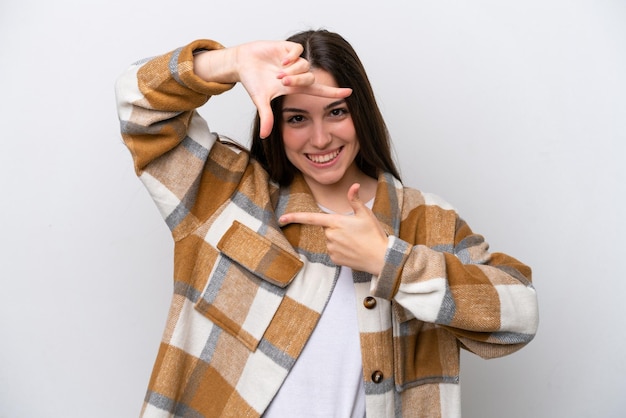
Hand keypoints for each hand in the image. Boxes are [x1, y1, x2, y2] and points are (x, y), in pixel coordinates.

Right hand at [234, 41, 351, 137]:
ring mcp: (293, 61)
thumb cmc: (253, 82)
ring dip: (292, 70)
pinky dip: (292, 56)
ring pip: (305, 65)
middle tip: (282, 80)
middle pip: (310, 78)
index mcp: (295, 87)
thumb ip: (266, 117)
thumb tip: (265, 136)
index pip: (319, 91)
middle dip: (298, 80)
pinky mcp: (286, 47)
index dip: (334, 92)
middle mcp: (297, 74)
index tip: (350, 93)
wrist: (242, 63)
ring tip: (278, 72)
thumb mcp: (260, 100)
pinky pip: (298, 51)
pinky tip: (282, 60)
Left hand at [279, 183, 387, 274]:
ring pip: (330, 240)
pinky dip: (341, 250)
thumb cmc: (374, 234)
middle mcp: (330, 236)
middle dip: (337, 228)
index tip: (281, 218)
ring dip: (339, 239)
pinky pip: (333, 251)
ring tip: (356, 241)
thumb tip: (353, 185)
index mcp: (336, 222)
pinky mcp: (334, 259)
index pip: (311, 218)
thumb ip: (355, 200)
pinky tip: (353, 250)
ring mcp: (331, 248)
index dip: (295, 217)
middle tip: (355, 231)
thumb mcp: (366, 214)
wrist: (381, 258)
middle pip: (327, 228)